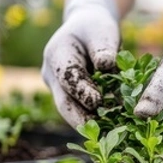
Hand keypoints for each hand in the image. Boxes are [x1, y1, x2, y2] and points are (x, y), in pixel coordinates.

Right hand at [42, 0, 119, 126]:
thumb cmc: (95, 28)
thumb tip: (106, 65)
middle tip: (100, 133)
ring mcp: (57, 88)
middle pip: (63, 102)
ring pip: (70, 110)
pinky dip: (93, 119)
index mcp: (56, 54)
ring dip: (88, 123)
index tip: (98, 102)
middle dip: (80, 118)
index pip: (68, 76)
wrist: (86, 28)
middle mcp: (51, 74)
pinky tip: (111, 129)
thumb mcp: (102, 31)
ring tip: (108, 135)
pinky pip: (78, 110)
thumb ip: (103, 48)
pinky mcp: (67, 96)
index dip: (81, 90)